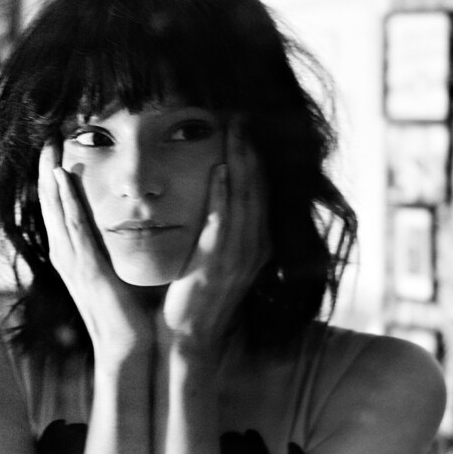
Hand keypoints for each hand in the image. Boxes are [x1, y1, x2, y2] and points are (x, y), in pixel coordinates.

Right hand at [37, 143, 152, 365]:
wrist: (126, 347)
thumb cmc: (126, 314)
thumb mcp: (114, 273)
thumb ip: (113, 250)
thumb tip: (126, 225)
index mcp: (73, 255)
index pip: (59, 210)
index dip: (54, 179)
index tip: (56, 149)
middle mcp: (66, 255)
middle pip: (49, 204)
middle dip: (46, 169)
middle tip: (46, 136)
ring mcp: (72, 261)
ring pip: (55, 209)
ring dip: (51, 176)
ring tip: (49, 146)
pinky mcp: (86, 268)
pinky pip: (73, 226)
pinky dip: (65, 200)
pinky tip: (62, 178)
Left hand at [159, 119, 269, 361]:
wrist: (189, 339)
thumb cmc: (198, 297)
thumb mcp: (218, 258)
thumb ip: (223, 228)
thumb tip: (217, 190)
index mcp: (259, 242)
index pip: (263, 188)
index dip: (258, 155)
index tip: (248, 124)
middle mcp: (256, 246)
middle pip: (259, 186)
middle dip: (252, 148)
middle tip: (244, 114)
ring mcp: (239, 256)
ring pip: (245, 198)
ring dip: (240, 161)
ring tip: (235, 129)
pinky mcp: (217, 265)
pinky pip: (223, 223)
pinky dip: (223, 194)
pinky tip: (218, 169)